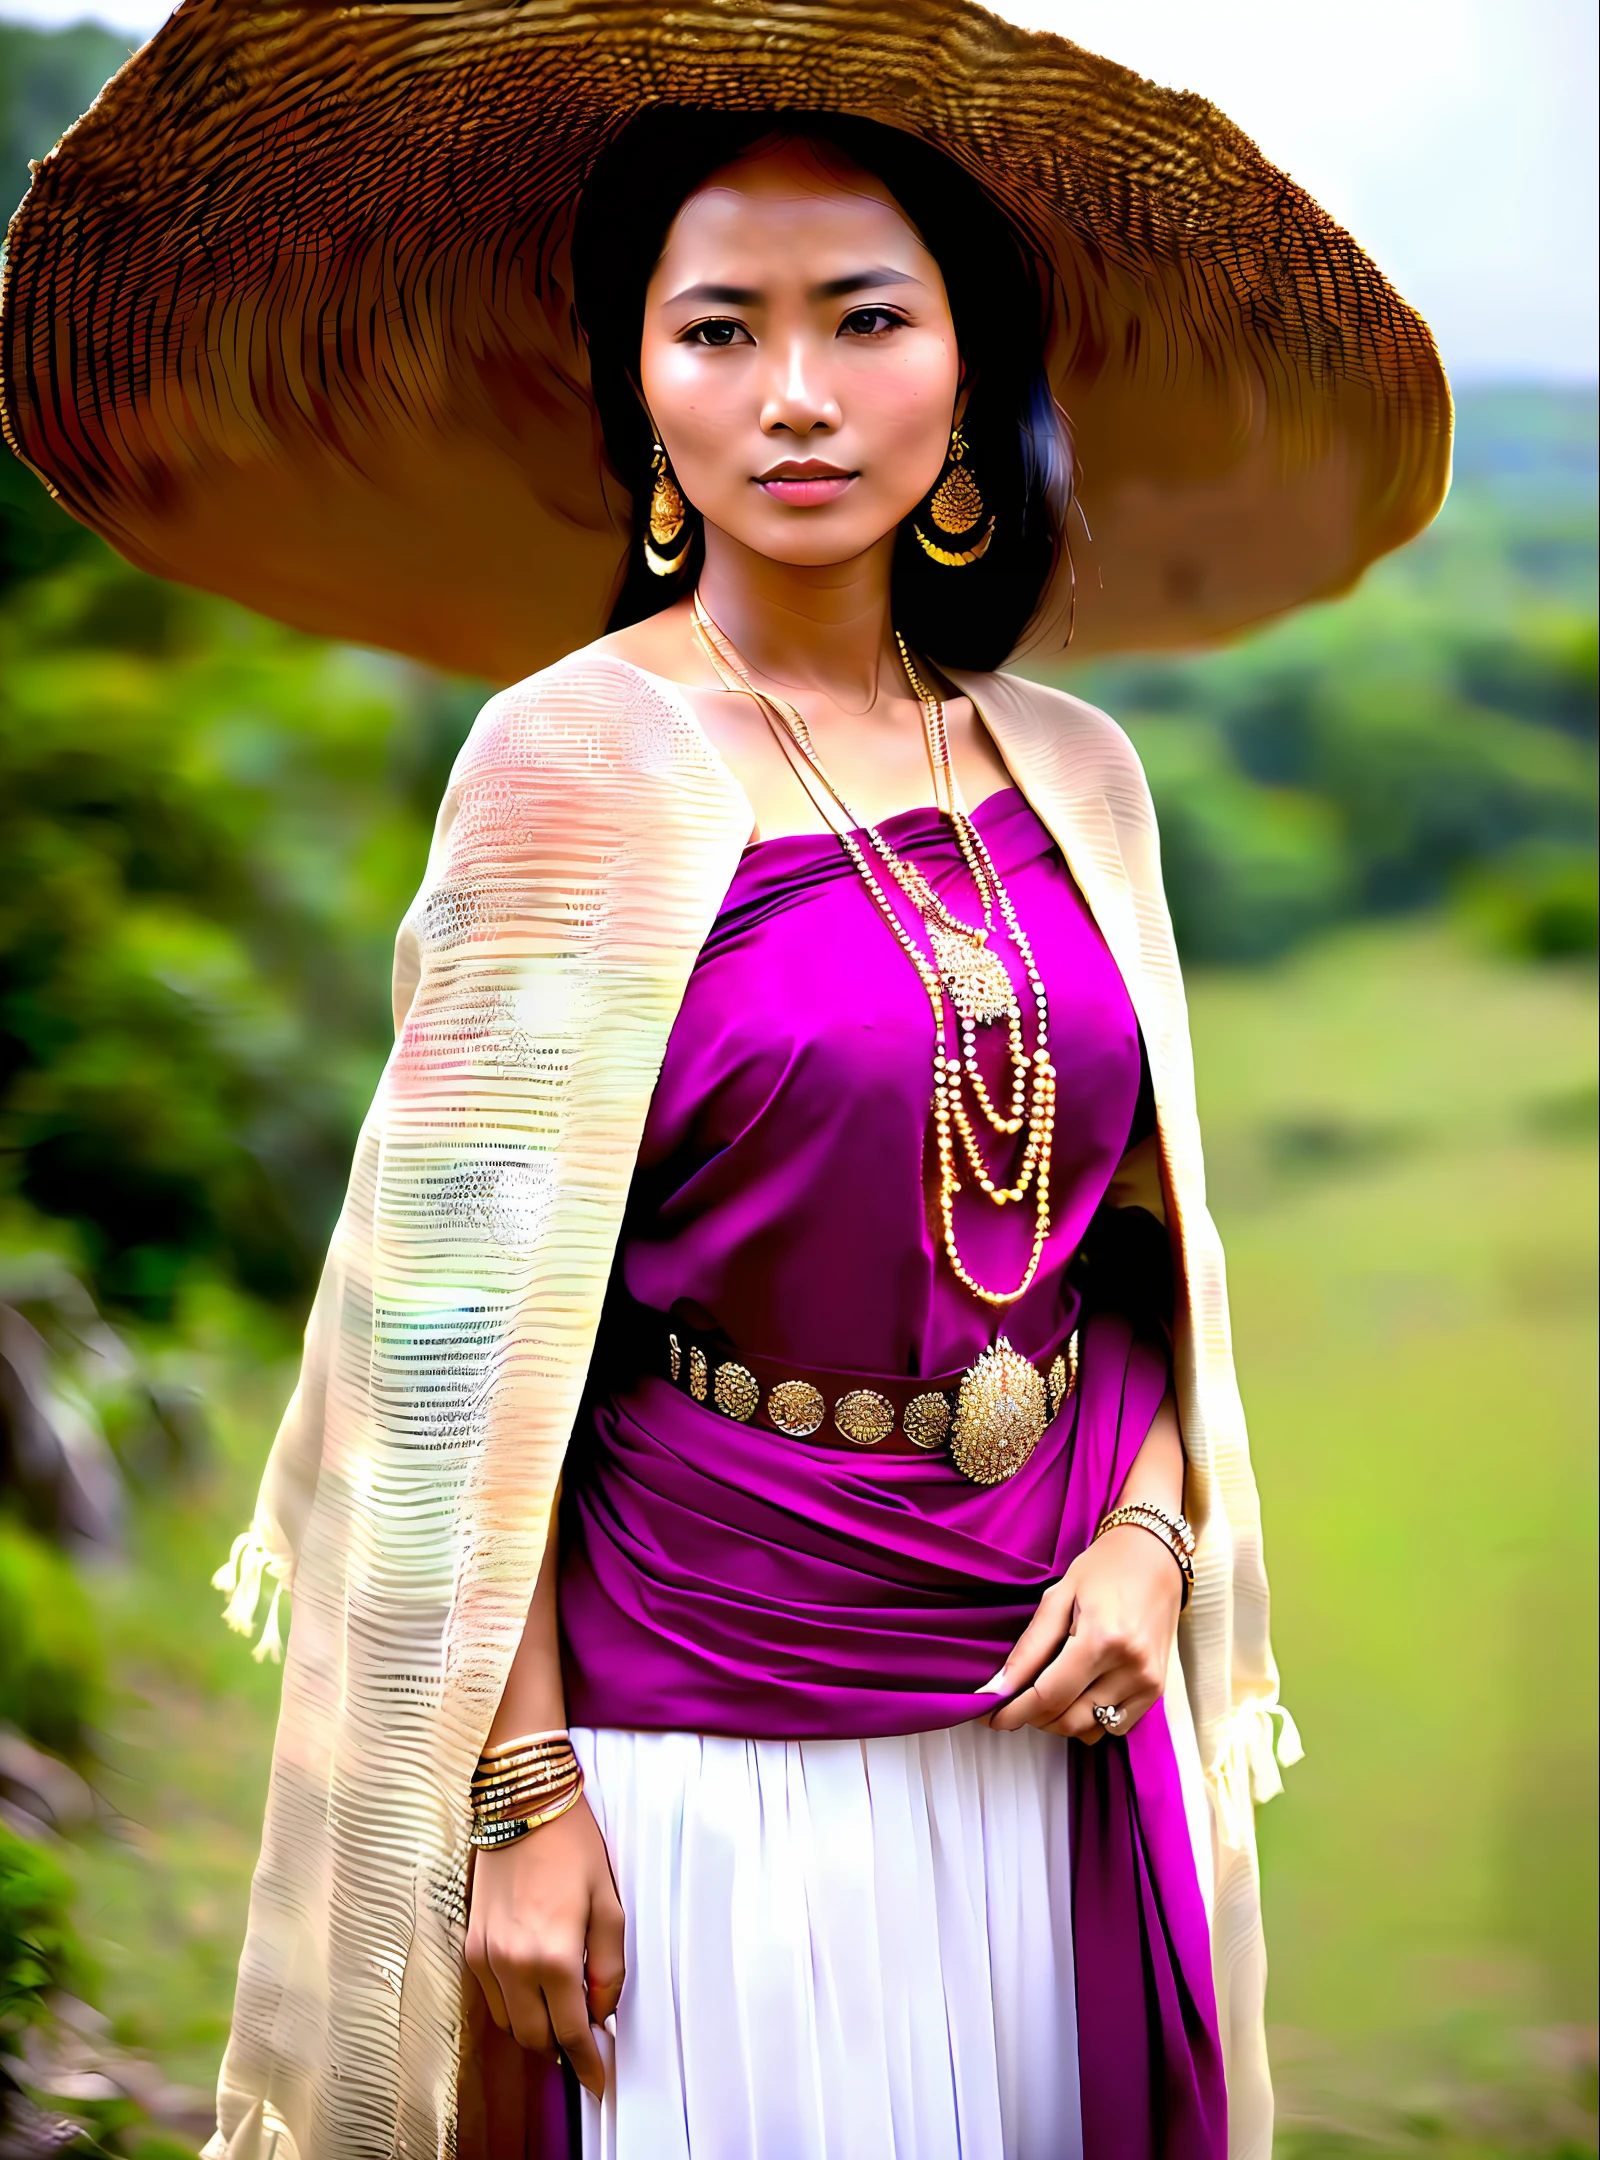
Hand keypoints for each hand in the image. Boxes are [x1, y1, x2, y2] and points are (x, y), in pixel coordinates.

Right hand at [464, 1796, 624, 2097]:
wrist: (521, 1803)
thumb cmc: (570, 1844)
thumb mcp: (608, 1903)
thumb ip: (608, 1965)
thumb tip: (602, 2008)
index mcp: (553, 1955)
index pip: (570, 2031)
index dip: (586, 2062)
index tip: (597, 2078)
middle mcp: (512, 1964)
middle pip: (535, 2038)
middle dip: (561, 2045)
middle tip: (584, 2036)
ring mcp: (485, 1957)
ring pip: (510, 2023)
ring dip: (536, 2026)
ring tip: (561, 2006)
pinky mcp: (470, 1945)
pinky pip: (490, 1998)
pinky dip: (513, 2003)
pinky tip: (534, 1984)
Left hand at [987, 1525, 1182, 1741]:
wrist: (1154, 1558)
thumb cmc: (1104, 1569)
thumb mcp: (1057, 1597)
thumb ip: (1029, 1647)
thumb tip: (999, 1688)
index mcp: (1102, 1638)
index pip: (1049, 1695)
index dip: (1014, 1710)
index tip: (990, 1714)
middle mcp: (1130, 1667)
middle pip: (1068, 1720)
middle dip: (1033, 1716)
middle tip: (1015, 1698)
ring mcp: (1147, 1683)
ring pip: (1090, 1730)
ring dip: (1060, 1720)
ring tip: (1046, 1692)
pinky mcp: (1156, 1691)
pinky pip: (1114, 1726)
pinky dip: (1089, 1719)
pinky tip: (1077, 1694)